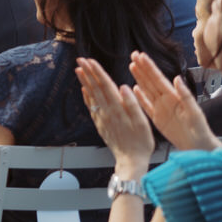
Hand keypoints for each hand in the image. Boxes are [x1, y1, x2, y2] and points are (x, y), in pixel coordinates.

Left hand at [76, 57, 153, 177]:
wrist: (130, 162)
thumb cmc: (141, 143)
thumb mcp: (143, 123)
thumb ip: (132, 104)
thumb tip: (123, 87)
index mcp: (117, 109)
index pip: (105, 86)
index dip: (97, 72)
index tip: (90, 61)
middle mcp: (107, 112)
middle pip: (95, 88)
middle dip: (88, 73)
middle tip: (80, 59)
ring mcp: (102, 118)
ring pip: (91, 96)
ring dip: (84, 82)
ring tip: (79, 70)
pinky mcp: (100, 124)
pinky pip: (91, 107)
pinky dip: (86, 97)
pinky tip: (84, 90)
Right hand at [128, 50, 220, 151]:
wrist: (200, 147)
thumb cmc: (201, 131)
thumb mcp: (195, 113)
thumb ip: (186, 96)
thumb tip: (177, 79)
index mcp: (175, 97)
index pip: (159, 79)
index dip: (150, 67)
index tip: (141, 56)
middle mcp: (167, 101)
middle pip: (151, 81)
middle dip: (142, 68)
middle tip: (134, 55)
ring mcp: (161, 109)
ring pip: (147, 90)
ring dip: (140, 78)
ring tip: (132, 66)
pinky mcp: (158, 119)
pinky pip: (146, 106)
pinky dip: (140, 97)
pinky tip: (134, 90)